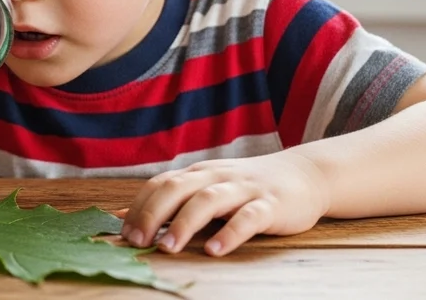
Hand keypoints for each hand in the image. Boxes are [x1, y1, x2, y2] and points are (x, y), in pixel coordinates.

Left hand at [121, 151, 331, 255]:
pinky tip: (216, 250)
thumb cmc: (246, 187)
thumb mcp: (207, 187)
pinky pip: (248, 218)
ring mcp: (243, 189)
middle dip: (153, 214)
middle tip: (136, 241)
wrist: (305, 174)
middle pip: (177, 189)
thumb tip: (120, 218)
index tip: (122, 234)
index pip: (160, 184)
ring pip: (208, 201)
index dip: (139, 207)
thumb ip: (171, 201)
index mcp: (198, 174)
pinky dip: (230, 233)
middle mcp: (216, 177)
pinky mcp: (270, 204)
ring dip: (185, 223)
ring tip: (168, 247)